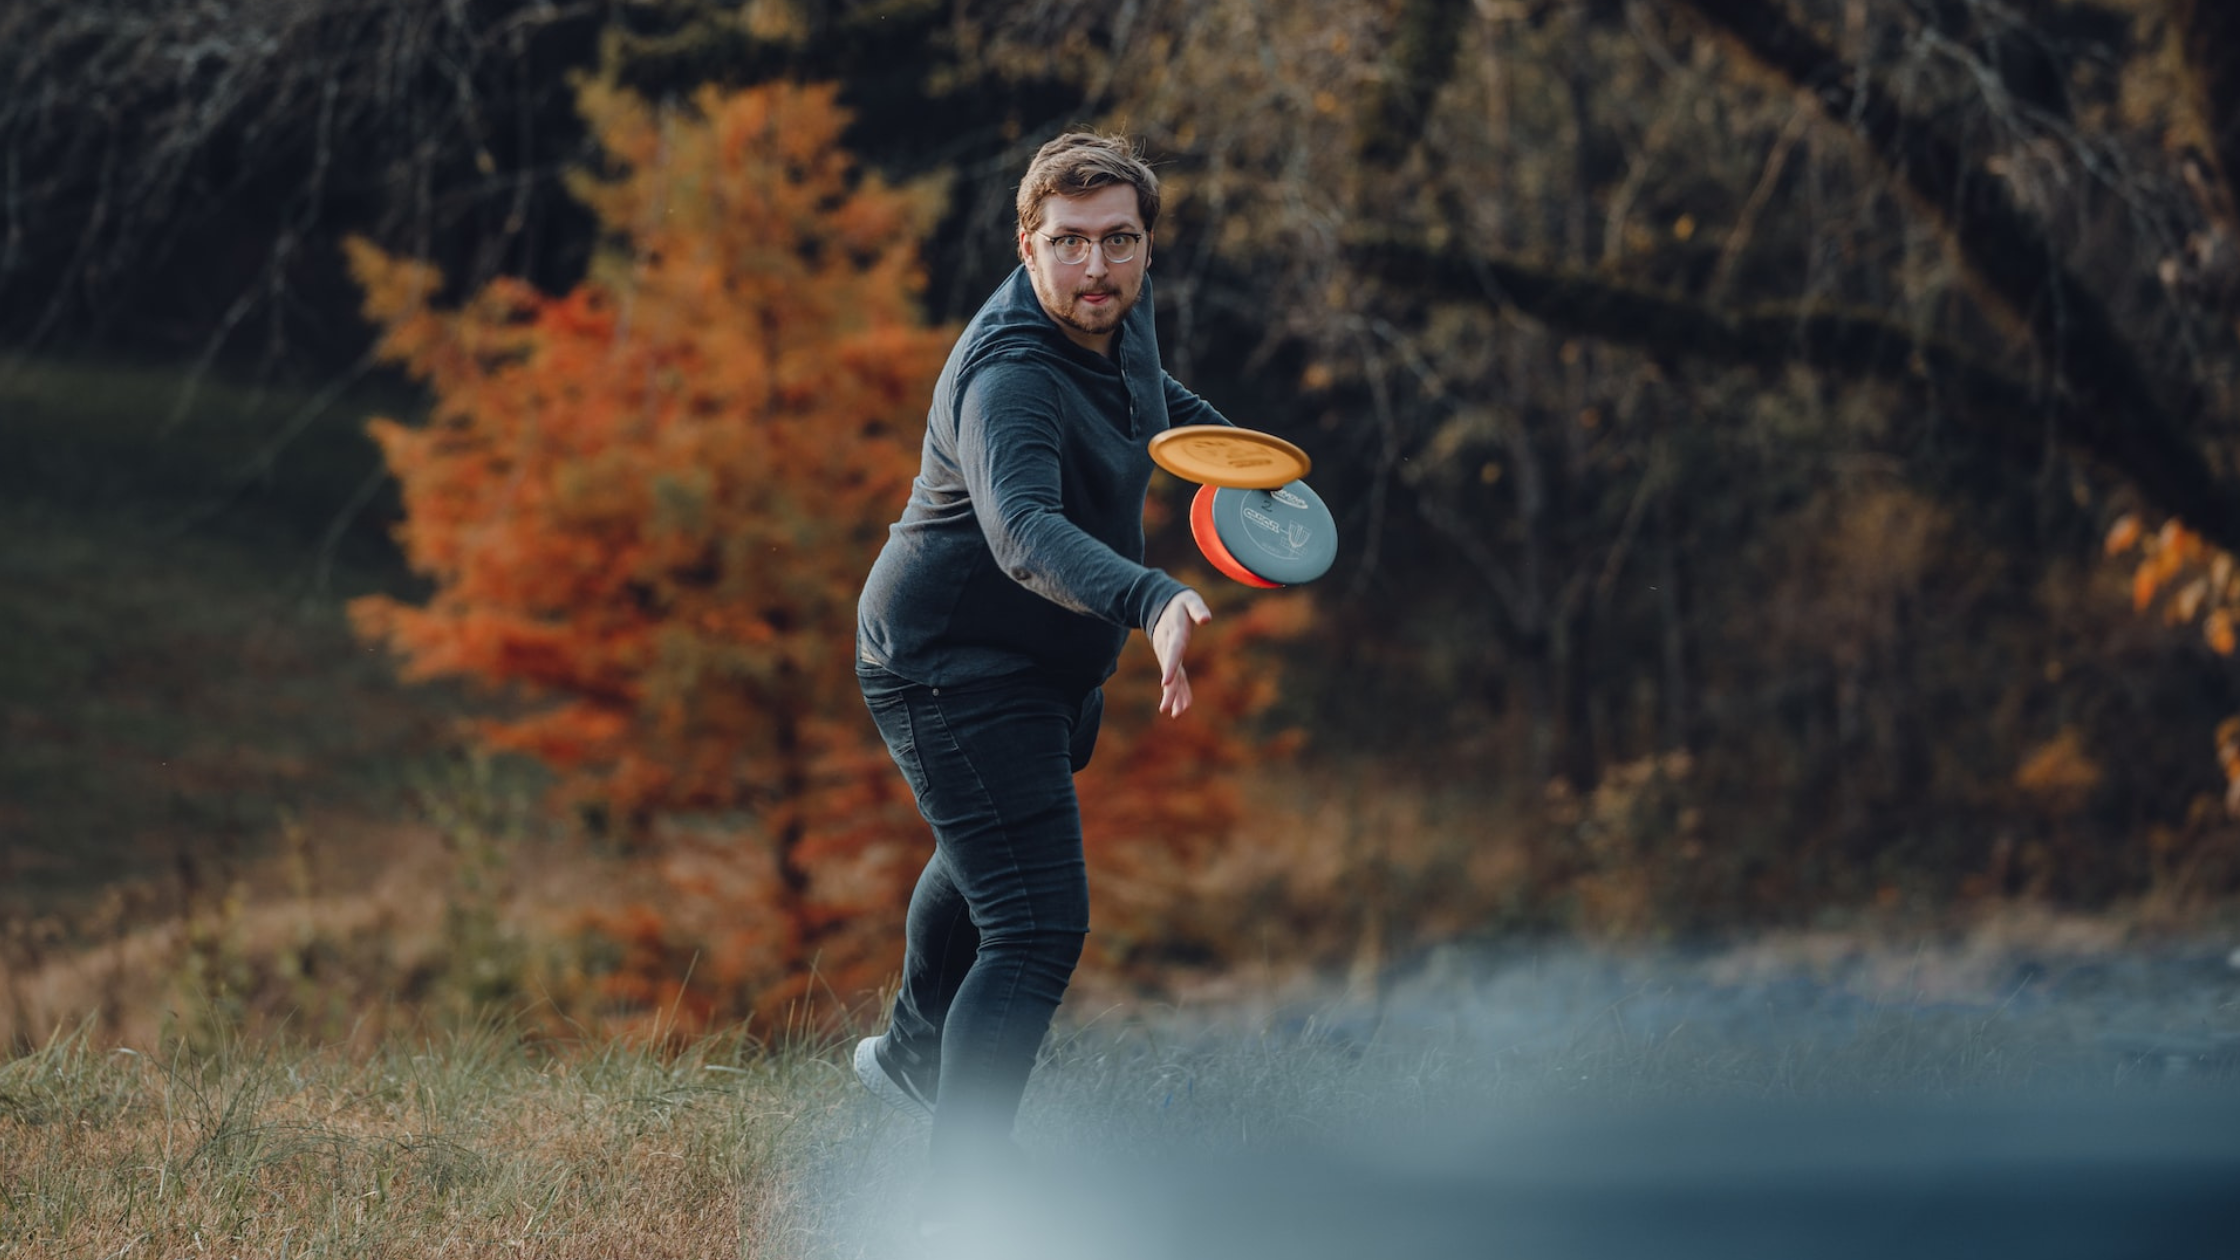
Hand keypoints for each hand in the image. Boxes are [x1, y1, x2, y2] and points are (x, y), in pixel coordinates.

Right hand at [1151, 589, 1212, 718]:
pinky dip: (1179, 691)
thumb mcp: (1190, 600)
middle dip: (1169, 690)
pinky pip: (1176, 677)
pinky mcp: (1170, 659)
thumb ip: (1198, 609)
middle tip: (1166, 709)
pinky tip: (1182, 707)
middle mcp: (1168, 647)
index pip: (1173, 652)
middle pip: (1169, 671)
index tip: (1165, 683)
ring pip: (1171, 678)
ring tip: (1175, 714)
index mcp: (1174, 633)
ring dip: (1173, 696)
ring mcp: (1167, 655)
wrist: (1161, 605)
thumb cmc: (1180, 603)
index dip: (1169, 667)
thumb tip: (1207, 619)